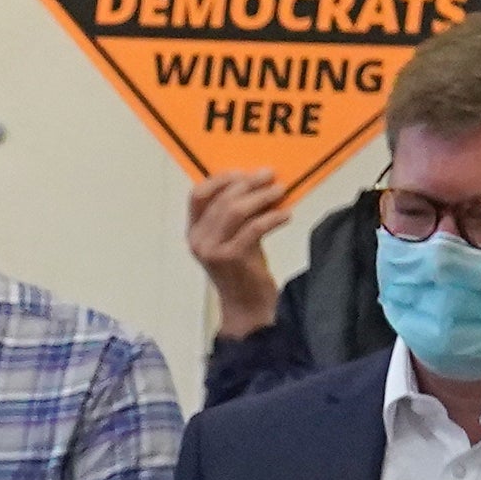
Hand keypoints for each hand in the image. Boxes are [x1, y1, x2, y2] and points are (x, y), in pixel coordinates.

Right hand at [184, 169, 291, 336]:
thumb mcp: (233, 238)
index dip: (220, 179)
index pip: (197, 195)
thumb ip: (234, 215)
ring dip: (262, 197)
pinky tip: (286, 215)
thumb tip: (257, 182)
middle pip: (222, 199)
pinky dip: (273, 217)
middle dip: (249, 183)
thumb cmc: (243, 271)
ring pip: (235, 210)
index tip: (243, 172)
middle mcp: (198, 240)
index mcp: (194, 232)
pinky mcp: (231, 258)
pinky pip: (254, 227)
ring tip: (280, 192)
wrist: (246, 307)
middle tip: (270, 176)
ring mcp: (212, 250)